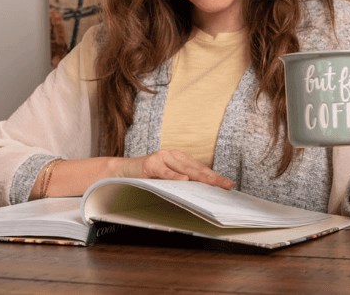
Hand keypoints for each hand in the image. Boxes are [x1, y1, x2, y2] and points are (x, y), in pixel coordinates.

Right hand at [119, 150, 234, 189]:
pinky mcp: (150, 164)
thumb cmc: (146, 177)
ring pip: (184, 168)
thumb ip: (181, 183)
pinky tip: (184, 181)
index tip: (229, 184)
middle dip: (213, 177)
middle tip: (226, 185)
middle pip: (197, 168)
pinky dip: (174, 176)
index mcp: (179, 159)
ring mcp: (161, 158)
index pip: (201, 168)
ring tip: (213, 183)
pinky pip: (164, 171)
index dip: (215, 176)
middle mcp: (172, 156)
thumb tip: (201, 195)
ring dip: (200, 176)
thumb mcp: (166, 180)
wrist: (121, 171)